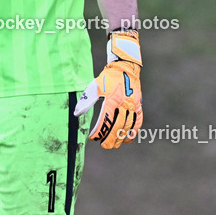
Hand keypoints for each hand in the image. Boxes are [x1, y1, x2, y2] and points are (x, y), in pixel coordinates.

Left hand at [75, 29, 142, 148]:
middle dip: (111, 138)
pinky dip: (133, 131)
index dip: (100, 131)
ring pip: (128, 126)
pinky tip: (127, 138)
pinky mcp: (138, 106)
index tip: (93, 137)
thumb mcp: (95, 87)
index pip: (106, 120)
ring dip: (121, 137)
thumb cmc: (107, 78)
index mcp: (112, 99)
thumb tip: (77, 113)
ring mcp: (133, 105)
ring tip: (114, 145)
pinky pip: (138, 121)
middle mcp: (124, 104)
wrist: (125, 68)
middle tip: (105, 146)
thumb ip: (87, 100)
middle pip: (118, 126)